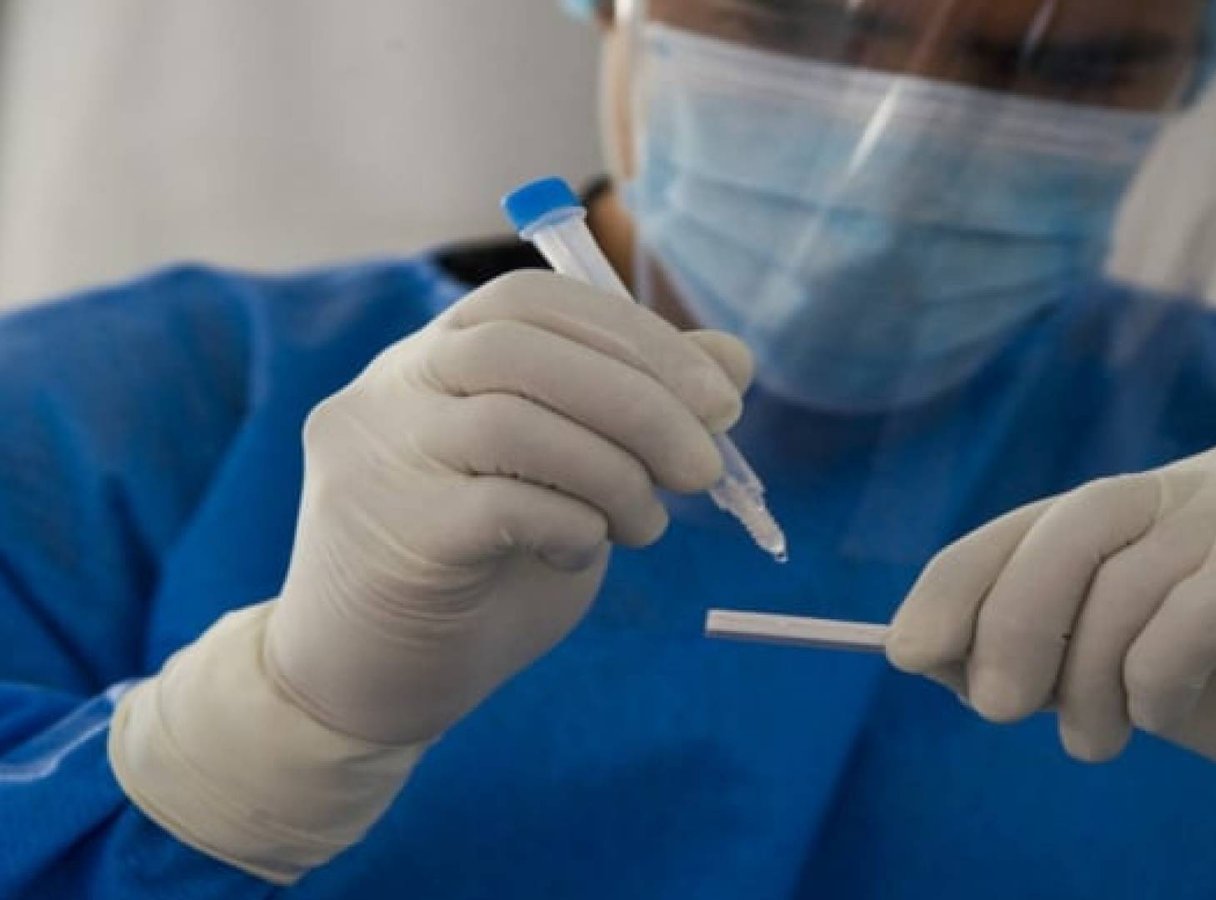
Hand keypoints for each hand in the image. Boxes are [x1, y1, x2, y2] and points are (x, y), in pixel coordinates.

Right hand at [266, 270, 751, 745]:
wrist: (367, 688)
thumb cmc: (479, 577)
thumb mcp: (572, 480)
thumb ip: (634, 415)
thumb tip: (734, 360)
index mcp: (431, 358)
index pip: (531, 299)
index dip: (636, 334)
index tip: (720, 396)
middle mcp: (389, 389)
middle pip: (523, 345)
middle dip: (641, 398)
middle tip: (705, 466)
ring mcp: (378, 458)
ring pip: (514, 421)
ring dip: (615, 470)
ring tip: (646, 524)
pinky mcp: (391, 535)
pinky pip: (504, 505)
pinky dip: (574, 524)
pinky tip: (580, 554)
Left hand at [888, 444, 1215, 816]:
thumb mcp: (1139, 681)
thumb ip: (1054, 653)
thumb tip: (931, 651)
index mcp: (1170, 498)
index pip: (1045, 518)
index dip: (966, 577)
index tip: (905, 649)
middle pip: (1075, 522)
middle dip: (1009, 619)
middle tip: (993, 710)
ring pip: (1128, 571)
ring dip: (1087, 672)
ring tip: (1096, 744)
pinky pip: (1194, 606)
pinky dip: (1157, 673)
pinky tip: (1170, 715)